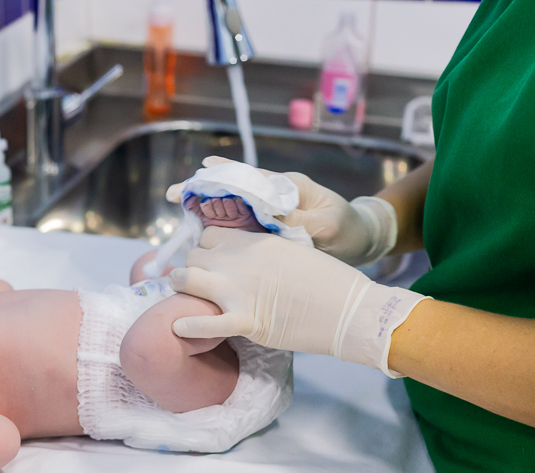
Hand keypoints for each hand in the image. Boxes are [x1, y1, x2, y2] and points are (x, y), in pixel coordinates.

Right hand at [167, 157, 396, 265]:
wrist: (360, 240)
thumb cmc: (346, 227)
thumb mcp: (326, 225)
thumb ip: (297, 221)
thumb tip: (268, 219)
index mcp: (286, 186)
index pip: (248, 176)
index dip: (222, 174)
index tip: (200, 171)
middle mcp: (272, 197)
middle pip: (231, 190)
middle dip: (202, 190)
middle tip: (174, 195)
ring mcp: (267, 214)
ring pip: (229, 208)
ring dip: (204, 210)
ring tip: (178, 213)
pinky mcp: (266, 232)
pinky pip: (237, 228)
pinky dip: (217, 230)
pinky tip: (198, 237)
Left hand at [168, 227, 426, 375]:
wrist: (348, 309)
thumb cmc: (328, 281)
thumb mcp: (292, 251)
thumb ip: (263, 251)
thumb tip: (246, 256)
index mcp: (254, 241)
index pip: (210, 234)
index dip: (207, 247)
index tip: (209, 258)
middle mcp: (240, 260)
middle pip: (195, 255)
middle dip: (192, 265)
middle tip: (195, 279)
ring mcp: (239, 290)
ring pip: (187, 279)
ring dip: (179, 285)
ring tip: (178, 294)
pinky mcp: (245, 320)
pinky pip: (205, 323)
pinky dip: (188, 326)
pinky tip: (178, 327)